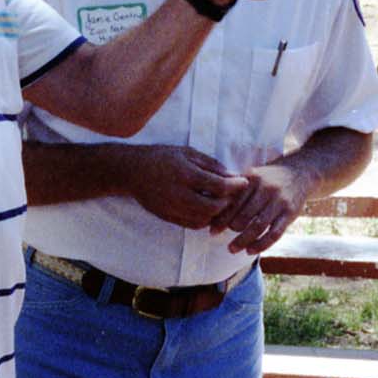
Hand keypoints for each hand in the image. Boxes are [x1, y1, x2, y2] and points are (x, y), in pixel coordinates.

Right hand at [120, 145, 246, 227]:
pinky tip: (206, 210)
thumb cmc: (162, 157)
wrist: (133, 171)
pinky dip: (204, 219)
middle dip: (227, 203)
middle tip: (232, 195)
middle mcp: (178, 193)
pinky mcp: (167, 216)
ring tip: (220, 203)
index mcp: (185, 174)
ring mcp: (172, 207)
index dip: (235, 186)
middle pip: (213, 207)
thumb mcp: (187, 152)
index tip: (243, 182)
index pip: (218, 185)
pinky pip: (192, 224)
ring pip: (203, 219)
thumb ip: (210, 164)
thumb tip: (232, 176)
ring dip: (216, 213)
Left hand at [212, 159, 307, 254]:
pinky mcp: (291, 213)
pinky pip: (275, 233)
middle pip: (244, 215)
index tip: (211, 230)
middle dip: (230, 229)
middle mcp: (267, 189)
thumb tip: (212, 209)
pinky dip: (261, 245)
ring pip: (258, 226)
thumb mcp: (252, 176)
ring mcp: (280, 201)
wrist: (300, 172)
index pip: (233, 202)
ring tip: (232, 249)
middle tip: (219, 238)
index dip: (221, 218)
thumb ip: (236, 190)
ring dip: (243, 240)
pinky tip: (250, 251)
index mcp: (253, 179)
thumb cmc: (269, 178)